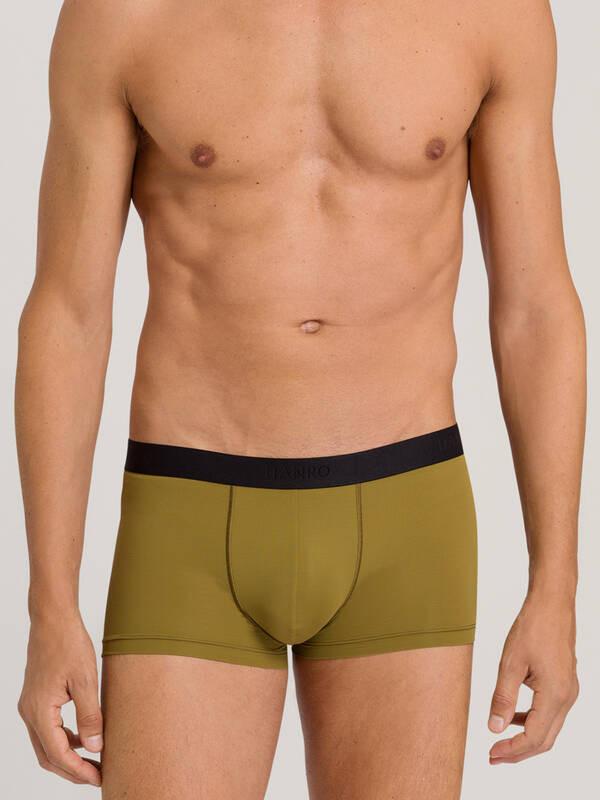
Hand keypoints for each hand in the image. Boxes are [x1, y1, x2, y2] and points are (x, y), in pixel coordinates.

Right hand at [18, 612, 102, 785]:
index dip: (78, 770)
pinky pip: (47, 729)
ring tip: (94, 761)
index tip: (98, 778)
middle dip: (72, 770)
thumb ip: (90, 716)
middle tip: (98, 776)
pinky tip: (83, 738)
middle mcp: (29, 712)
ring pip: (46, 744)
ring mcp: (30, 706)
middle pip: (48, 756)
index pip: (58, 754)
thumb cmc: (69, 644)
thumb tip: (95, 747)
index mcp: (40, 711)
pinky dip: (64, 739)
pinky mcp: (36, 699)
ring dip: (68, 756)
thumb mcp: (86, 680)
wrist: (53, 619)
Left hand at [488, 591, 578, 763]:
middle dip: (519, 752)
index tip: (491, 754)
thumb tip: (494, 728)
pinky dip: (532, 721)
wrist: (552, 604)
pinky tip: (513, 716)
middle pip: (545, 740)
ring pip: (549, 728)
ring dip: (525, 738)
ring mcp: (568, 691)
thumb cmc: (532, 627)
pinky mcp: (565, 683)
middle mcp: (567, 697)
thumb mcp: (510, 663)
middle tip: (493, 756)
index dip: (512, 751)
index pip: (534, 737)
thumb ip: (503, 698)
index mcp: (555, 694)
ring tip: (499, 739)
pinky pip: (550, 712)